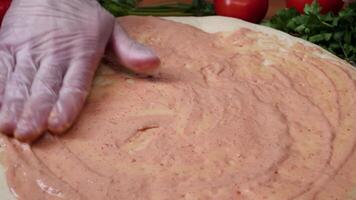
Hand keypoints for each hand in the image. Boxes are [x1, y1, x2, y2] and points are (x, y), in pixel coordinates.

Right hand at [0, 0, 159, 141]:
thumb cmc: (85, 18)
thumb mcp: (111, 30)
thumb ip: (129, 50)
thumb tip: (155, 64)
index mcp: (81, 52)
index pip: (74, 83)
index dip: (66, 103)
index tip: (59, 123)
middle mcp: (53, 53)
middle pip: (43, 86)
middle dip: (35, 111)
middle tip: (29, 133)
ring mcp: (27, 49)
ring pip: (19, 80)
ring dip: (13, 104)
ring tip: (9, 126)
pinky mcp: (7, 45)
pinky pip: (0, 68)